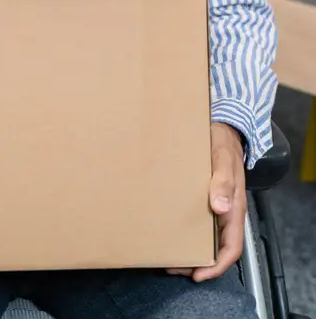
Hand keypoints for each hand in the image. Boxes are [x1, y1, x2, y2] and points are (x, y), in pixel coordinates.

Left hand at [167, 122, 245, 281]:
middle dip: (198, 262)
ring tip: (168, 253)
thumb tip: (220, 207)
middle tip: (173, 267)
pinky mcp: (205, 197)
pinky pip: (198, 221)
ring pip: (206, 237)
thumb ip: (223, 182)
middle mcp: (225, 212)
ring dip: (190, 248)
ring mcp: (215, 206)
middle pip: (216, 248)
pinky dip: (186, 230)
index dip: (217, 266)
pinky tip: (169, 228)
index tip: (198, 275)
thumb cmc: (223, 145)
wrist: (220, 129)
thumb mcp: (223, 161)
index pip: (232, 248)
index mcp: (234, 209)